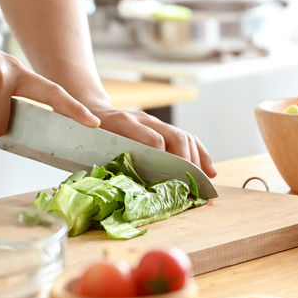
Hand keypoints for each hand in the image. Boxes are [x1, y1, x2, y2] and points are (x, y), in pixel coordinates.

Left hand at [88, 103, 216, 177]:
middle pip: (175, 136)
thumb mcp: (90, 147)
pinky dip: (200, 154)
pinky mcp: (161, 127)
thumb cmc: (88, 134)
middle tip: (192, 185)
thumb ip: (106, 162)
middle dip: (187, 162)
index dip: (165, 158)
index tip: (171, 178)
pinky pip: (187, 138)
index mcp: (123, 124)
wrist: (89, 109)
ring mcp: (154, 122)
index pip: (153, 139)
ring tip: (204, 181)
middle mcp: (143, 120)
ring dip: (197, 160)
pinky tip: (209, 171)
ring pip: (184, 137)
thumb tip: (122, 188)